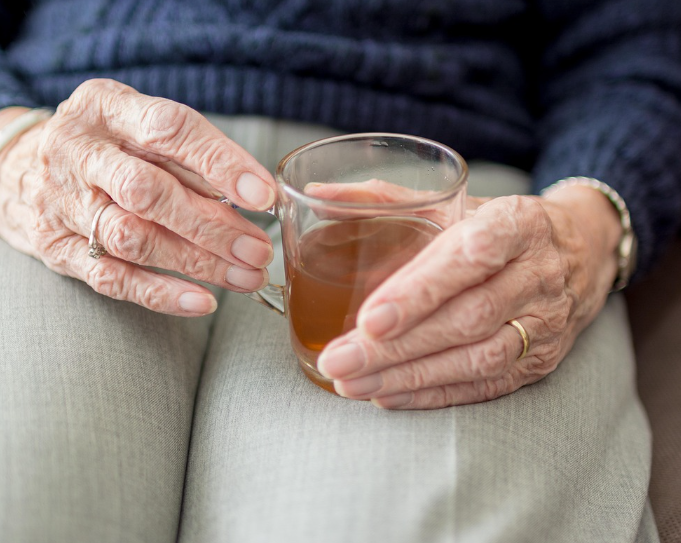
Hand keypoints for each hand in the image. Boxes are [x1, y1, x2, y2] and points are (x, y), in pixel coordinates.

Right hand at [0, 79, 276, 315]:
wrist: (12, 170)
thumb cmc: (101, 146)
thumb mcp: (134, 124)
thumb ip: (186, 154)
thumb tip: (254, 195)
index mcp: (103, 107)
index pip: (168, 129)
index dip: (220, 162)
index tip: (263, 194)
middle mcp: (76, 152)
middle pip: (148, 192)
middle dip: (212, 225)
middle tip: (259, 249)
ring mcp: (61, 204)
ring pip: (133, 239)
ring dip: (196, 262)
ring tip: (246, 276)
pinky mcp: (56, 249)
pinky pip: (111, 278)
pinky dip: (160, 293)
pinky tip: (202, 301)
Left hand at [317, 188, 622, 408]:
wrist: (582, 250)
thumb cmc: (500, 225)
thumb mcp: (457, 201)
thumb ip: (387, 198)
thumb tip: (318, 194)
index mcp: (517, 224)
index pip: (471, 257)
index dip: (421, 290)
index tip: (370, 317)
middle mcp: (537, 275)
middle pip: (467, 318)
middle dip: (397, 346)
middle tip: (340, 359)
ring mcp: (545, 323)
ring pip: (477, 359)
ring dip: (409, 377)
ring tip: (352, 384)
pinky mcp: (541, 361)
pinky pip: (486, 386)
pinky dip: (433, 394)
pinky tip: (388, 396)